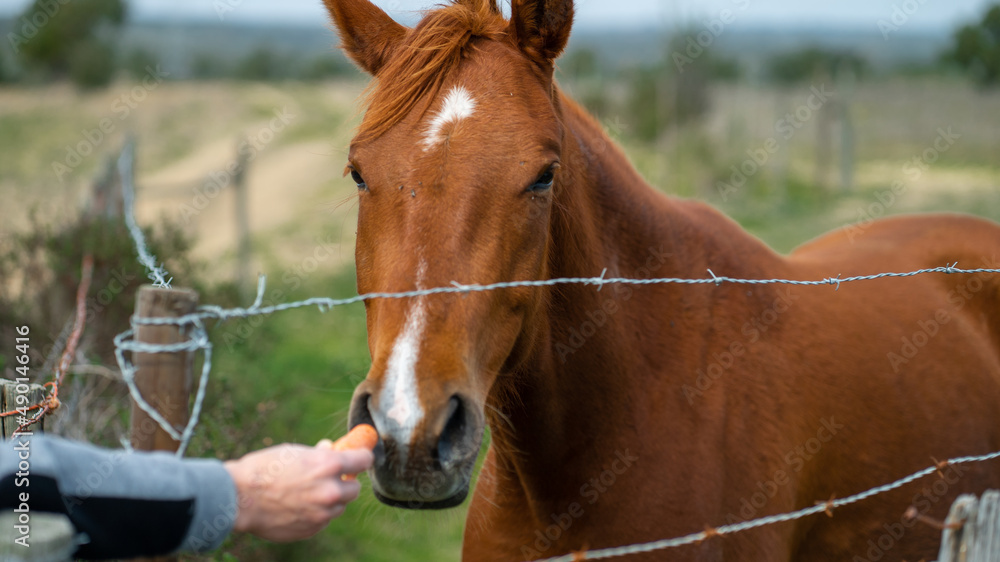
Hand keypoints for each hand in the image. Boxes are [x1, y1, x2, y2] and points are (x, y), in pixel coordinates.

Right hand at [225, 443, 373, 541]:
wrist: (239, 498)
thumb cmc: (264, 469)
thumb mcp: (295, 452)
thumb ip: (319, 455)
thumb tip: (332, 450)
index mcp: (329, 466)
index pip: (364, 460)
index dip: (362, 457)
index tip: (359, 457)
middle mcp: (330, 491)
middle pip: (355, 488)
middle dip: (346, 483)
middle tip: (331, 478)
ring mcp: (322, 513)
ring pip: (339, 507)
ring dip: (331, 500)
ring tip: (307, 493)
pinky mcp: (312, 529)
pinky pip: (323, 520)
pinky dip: (317, 513)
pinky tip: (298, 506)